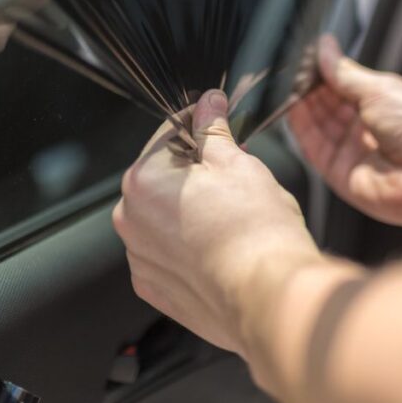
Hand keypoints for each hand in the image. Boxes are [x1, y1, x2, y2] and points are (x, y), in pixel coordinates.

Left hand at [114, 90, 320, 354]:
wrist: (270, 296)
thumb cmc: (256, 233)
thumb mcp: (238, 163)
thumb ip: (213, 131)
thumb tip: (208, 106)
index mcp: (143, 180)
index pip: (167, 133)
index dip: (198, 123)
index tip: (215, 121)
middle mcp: (131, 220)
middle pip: (161, 176)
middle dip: (193, 169)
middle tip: (233, 173)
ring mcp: (141, 257)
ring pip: (163, 216)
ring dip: (188, 209)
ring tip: (230, 216)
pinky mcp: (155, 288)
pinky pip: (167, 253)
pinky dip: (188, 246)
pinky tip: (219, 246)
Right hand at [288, 37, 401, 234]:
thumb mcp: (379, 88)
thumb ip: (344, 72)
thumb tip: (324, 47)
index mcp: (380, 104)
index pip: (341, 85)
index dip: (322, 72)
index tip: (306, 59)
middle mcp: (364, 128)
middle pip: (326, 106)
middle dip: (309, 88)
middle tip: (294, 72)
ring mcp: (351, 152)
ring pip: (317, 125)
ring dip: (302, 106)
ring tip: (290, 86)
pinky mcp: (339, 174)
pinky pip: (313, 149)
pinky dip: (301, 129)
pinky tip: (292, 108)